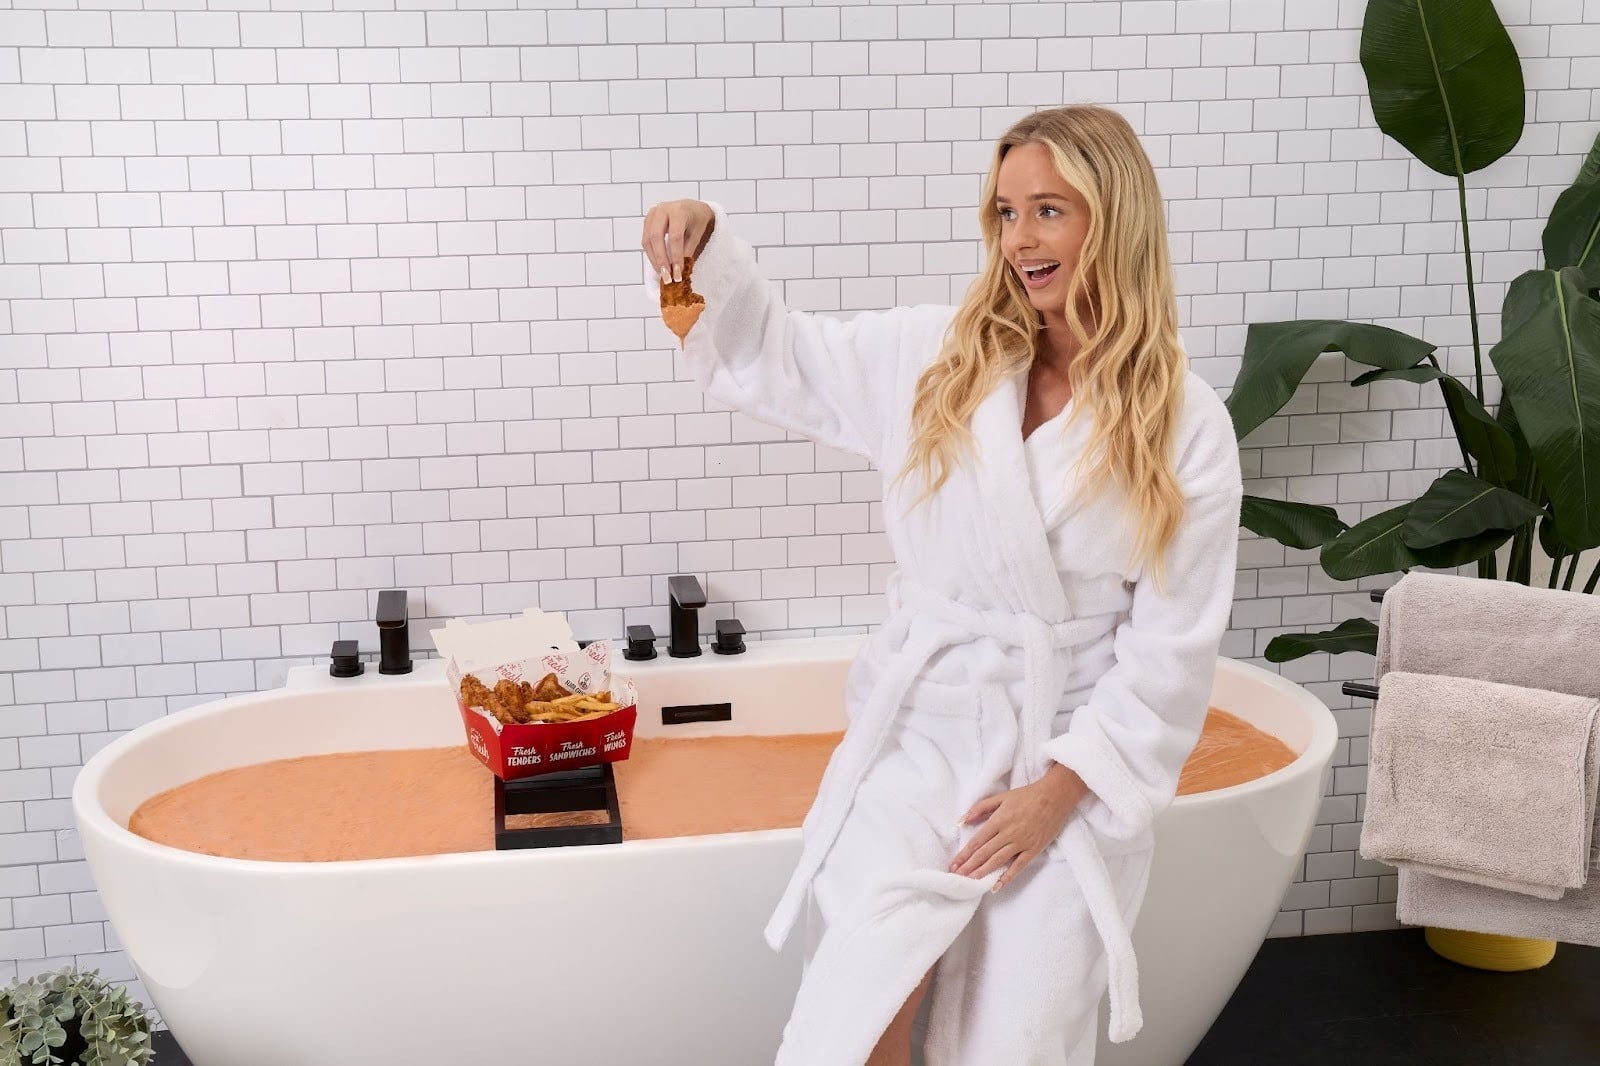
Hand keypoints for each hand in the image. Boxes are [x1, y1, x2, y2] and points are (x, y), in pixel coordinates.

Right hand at [641, 199, 714, 285]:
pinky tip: (658, 265)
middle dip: (661, 260)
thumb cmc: (697, 220)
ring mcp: (652, 214)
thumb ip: (688, 250)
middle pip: (656, 237)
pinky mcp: (647, 221)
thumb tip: (678, 271)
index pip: (675, 237)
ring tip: (663, 274)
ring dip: (654, 259)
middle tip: (667, 277)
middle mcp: (662, 209)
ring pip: (647, 240)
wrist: (692, 208)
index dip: (676, 257)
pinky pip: (645, 240)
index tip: (678, 274)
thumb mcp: (697, 234)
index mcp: (678, 210)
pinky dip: (651, 254)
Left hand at [949, 764, 1087, 891]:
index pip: (976, 842)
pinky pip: (1018, 866)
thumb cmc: (1027, 795)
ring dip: (982, 873)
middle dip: (969, 867)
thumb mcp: (1000, 797)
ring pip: (997, 861)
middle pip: (984, 854)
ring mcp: (1021, 843)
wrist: (1054, 796)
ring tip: (970, 882)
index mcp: (998, 820)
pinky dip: (1007, 877)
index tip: (953, 865)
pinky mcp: (1033, 849)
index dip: (964, 855)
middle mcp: (1007, 834)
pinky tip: (996, 886)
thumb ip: (979, 808)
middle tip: (957, 878)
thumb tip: (961, 821)